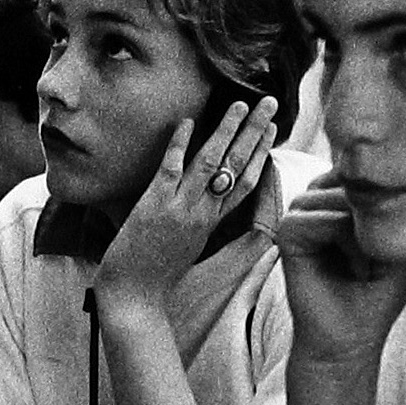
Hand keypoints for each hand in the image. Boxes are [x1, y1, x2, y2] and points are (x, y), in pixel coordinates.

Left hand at [94, 97, 277, 304]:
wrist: (134, 301)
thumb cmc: (156, 278)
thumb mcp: (188, 250)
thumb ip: (200, 225)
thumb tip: (206, 206)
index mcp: (212, 224)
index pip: (246, 183)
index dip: (261, 153)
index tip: (271, 128)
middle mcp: (202, 214)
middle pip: (237, 167)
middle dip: (254, 132)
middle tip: (269, 103)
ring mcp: (179, 209)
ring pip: (210, 163)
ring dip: (226, 130)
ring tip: (239, 103)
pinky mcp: (154, 207)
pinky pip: (170, 170)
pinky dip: (179, 144)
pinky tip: (186, 121)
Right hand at [274, 177, 405, 366]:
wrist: (349, 339)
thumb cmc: (375, 296)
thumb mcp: (399, 244)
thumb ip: (392, 207)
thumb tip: (376, 177)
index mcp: (345, 199)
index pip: (367, 168)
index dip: (388, 199)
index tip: (392, 245)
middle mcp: (321, 201)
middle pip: (353, 176)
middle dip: (374, 216)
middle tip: (378, 260)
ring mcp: (301, 214)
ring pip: (335, 194)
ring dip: (360, 229)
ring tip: (365, 264)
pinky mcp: (286, 233)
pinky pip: (315, 217)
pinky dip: (341, 239)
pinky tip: (351, 265)